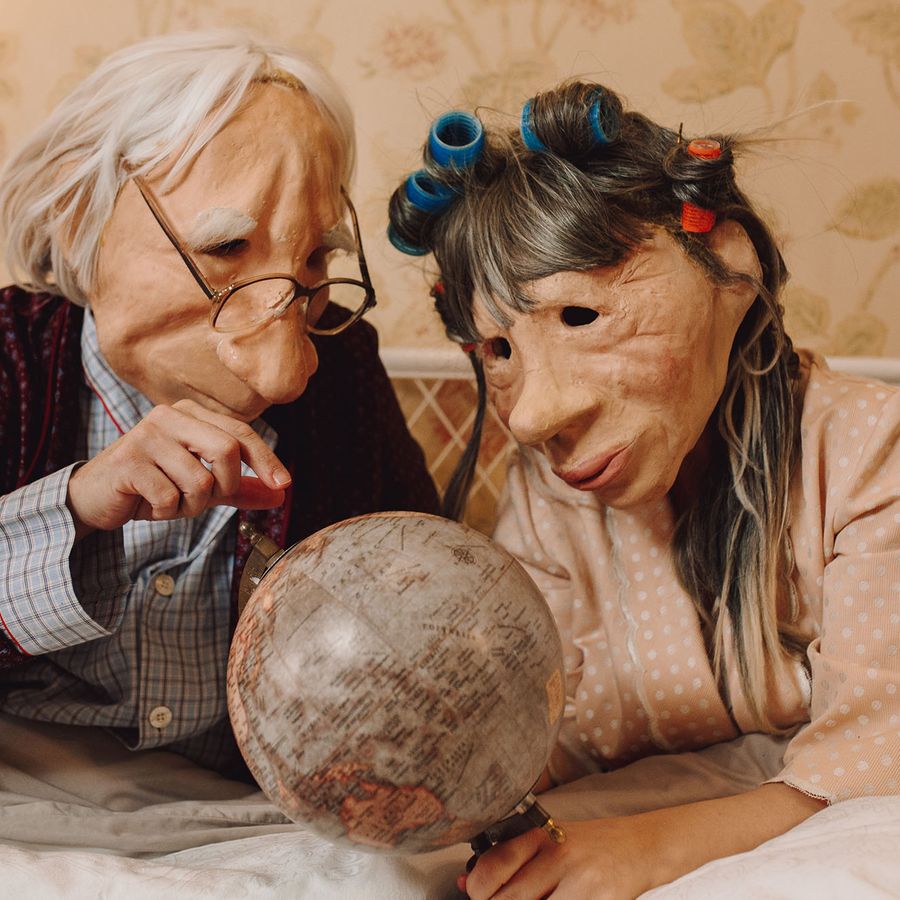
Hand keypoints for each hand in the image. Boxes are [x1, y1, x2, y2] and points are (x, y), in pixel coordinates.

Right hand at [66, 399, 290, 537]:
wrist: (97, 497)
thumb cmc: (153, 485)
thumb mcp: (202, 485)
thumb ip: (241, 488)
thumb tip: (281, 494)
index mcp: (191, 414)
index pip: (241, 434)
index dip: (266, 461)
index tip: (284, 485)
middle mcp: (169, 416)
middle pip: (227, 451)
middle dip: (226, 486)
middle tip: (205, 499)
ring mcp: (146, 436)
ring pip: (200, 481)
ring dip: (191, 505)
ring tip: (169, 500)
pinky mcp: (128, 462)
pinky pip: (171, 498)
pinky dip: (168, 512)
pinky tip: (150, 504)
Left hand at [458, 784, 826, 898]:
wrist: (646, 845)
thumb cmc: (593, 844)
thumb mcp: (551, 839)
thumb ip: (510, 860)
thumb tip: (466, 886)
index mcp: (542, 834)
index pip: (493, 864)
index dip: (479, 887)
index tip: (475, 892)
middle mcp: (560, 854)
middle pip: (508, 899)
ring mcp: (582, 882)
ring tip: (542, 896)